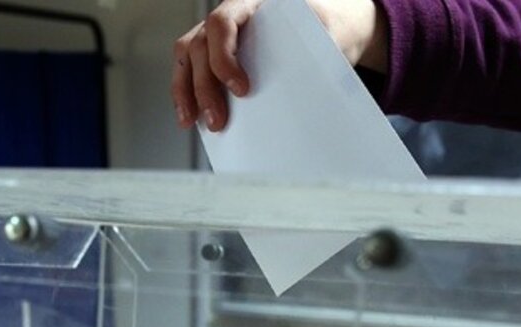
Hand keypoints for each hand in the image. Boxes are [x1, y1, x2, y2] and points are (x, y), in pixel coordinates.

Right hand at [172, 0, 388, 131]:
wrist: (334, 29)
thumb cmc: (328, 27)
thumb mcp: (326, 33)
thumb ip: (311, 51)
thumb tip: (298, 89)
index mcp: (251, 3)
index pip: (221, 24)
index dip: (223, 58)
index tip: (241, 89)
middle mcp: (230, 16)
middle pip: (198, 46)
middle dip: (204, 87)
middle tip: (217, 120)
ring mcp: (220, 37)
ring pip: (187, 58)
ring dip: (185, 92)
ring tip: (192, 121)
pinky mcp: (218, 57)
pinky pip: (192, 71)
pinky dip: (188, 94)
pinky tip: (192, 116)